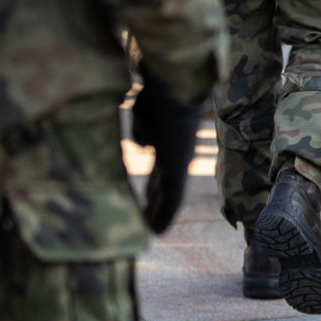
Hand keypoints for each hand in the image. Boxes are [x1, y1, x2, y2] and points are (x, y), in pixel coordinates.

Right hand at [131, 67, 205, 233]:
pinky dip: (164, 216)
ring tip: (151, 230)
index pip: (159, 174)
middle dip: (155, 205)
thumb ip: (143, 134)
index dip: (152, 190)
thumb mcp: (142, 117)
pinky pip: (172, 198)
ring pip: (169, 196)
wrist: (173, 90)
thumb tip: (146, 146)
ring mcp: (178, 163)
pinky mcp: (178, 169)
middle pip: (164, 187)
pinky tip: (158, 230)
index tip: (145, 203)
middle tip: (148, 223)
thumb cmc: (156, 99)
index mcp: (165, 144)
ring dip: (158, 214)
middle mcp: (174, 156)